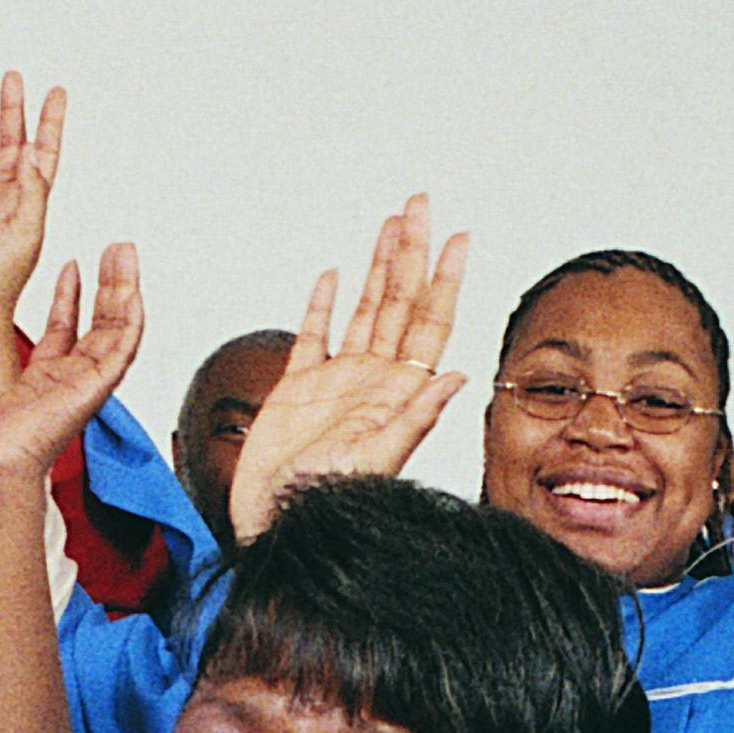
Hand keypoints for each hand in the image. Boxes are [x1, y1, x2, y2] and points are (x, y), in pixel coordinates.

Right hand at [0, 73, 61, 380]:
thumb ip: (32, 194)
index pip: (44, 153)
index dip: (50, 122)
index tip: (56, 90)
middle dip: (13, 109)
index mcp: (28, 204)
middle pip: (11, 142)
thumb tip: (35, 153)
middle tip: (13, 77)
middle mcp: (2, 199)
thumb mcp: (24, 237)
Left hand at [0, 246, 144, 484]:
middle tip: (114, 251)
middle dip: (107, 286)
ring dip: (123, 291)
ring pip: (115, 331)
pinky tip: (133, 290)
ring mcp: (83, 386)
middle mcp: (66, 384)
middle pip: (98, 326)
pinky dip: (130, 319)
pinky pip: (122, 350)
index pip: (63, 332)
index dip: (68, 298)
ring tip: (126, 254)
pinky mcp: (93, 389)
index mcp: (38, 385)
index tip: (72, 266)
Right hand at [224, 195, 466, 532]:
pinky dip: (323, 304)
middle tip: (421, 204)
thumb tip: (456, 376)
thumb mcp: (376, 460)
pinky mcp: (297, 389)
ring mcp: (336, 381)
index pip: (429, 322)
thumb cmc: (325, 505)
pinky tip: (333, 275)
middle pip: (398, 301)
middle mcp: (373, 379)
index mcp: (397, 391)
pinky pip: (315, 336)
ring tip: (391, 224)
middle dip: (411, 251)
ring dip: (377, 266)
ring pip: (363, 308)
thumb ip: (416, 417)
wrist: (275, 528)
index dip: (445, 279)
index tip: (458, 238)